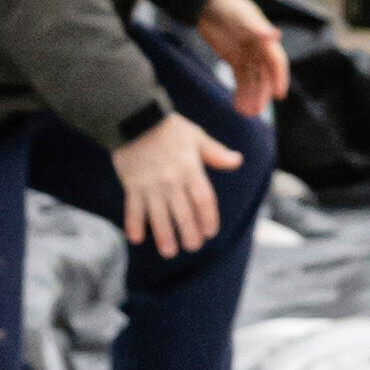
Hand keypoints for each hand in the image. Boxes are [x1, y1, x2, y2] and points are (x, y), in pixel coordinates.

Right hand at [109, 105, 237, 261]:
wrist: (135, 118)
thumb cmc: (169, 128)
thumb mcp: (196, 137)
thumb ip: (215, 153)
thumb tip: (237, 161)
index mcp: (191, 169)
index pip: (204, 200)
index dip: (208, 219)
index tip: (210, 233)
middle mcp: (172, 180)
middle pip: (183, 213)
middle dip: (188, 233)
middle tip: (192, 247)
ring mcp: (151, 184)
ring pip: (158, 216)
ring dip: (164, 236)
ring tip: (169, 252)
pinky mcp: (132, 185)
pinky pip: (132, 209)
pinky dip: (133, 224)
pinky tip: (136, 239)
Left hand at [197, 0, 295, 107]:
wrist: (209, 2)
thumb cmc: (227, 6)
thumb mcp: (240, 16)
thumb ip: (257, 27)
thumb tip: (275, 35)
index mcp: (264, 39)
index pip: (276, 61)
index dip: (279, 78)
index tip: (278, 95)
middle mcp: (259, 49)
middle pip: (264, 75)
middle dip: (261, 93)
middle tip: (255, 111)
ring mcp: (247, 54)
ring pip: (252, 80)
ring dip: (251, 96)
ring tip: (245, 113)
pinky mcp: (235, 58)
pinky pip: (241, 78)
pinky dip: (241, 91)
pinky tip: (238, 105)